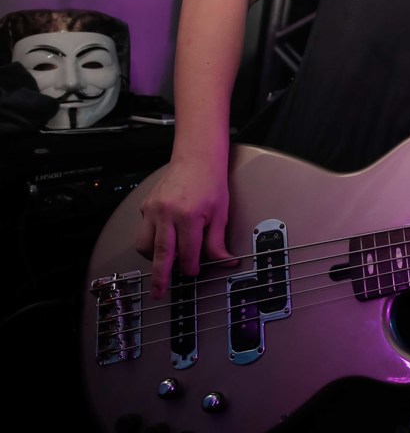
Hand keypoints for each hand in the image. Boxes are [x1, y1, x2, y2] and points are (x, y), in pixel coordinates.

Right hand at [134, 156, 236, 298]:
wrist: (196, 158)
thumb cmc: (210, 182)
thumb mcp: (221, 213)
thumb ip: (217, 240)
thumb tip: (225, 261)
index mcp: (188, 215)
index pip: (187, 253)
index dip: (191, 267)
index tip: (193, 272)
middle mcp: (167, 213)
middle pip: (161, 254)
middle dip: (159, 277)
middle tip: (158, 292)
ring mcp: (153, 210)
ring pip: (145, 245)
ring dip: (154, 257)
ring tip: (164, 262)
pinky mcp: (145, 207)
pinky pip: (143, 231)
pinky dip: (151, 240)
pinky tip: (164, 239)